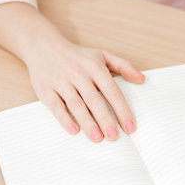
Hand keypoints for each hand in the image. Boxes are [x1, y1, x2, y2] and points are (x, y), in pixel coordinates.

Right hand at [26, 39, 144, 141]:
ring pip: (76, 105)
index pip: (112, 91)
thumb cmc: (77, 56)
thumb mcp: (102, 55)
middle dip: (106, 120)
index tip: (130, 127)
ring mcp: (60, 81)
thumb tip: (141, 79)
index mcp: (94, 66)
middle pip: (95, 100)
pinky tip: (74, 131)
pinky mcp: (45, 89)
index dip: (122, 110)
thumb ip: (123, 66)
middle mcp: (78, 73)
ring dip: (87, 123)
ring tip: (98, 138)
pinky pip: (56, 106)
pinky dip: (65, 119)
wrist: (43, 46)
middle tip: (114, 137)